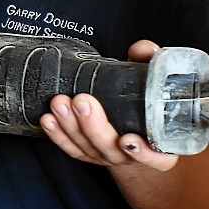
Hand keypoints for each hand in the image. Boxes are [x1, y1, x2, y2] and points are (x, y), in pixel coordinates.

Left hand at [38, 39, 178, 171]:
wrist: (134, 125)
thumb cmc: (147, 103)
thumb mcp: (152, 81)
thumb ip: (149, 64)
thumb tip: (143, 49)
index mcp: (159, 146)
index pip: (156, 158)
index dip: (144, 153)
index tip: (128, 139)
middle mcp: (132, 156)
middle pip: (111, 149)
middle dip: (93, 126)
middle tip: (82, 101)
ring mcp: (108, 157)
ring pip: (87, 147)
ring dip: (70, 126)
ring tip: (60, 103)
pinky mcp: (87, 154)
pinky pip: (71, 148)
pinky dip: (58, 135)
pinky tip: (48, 120)